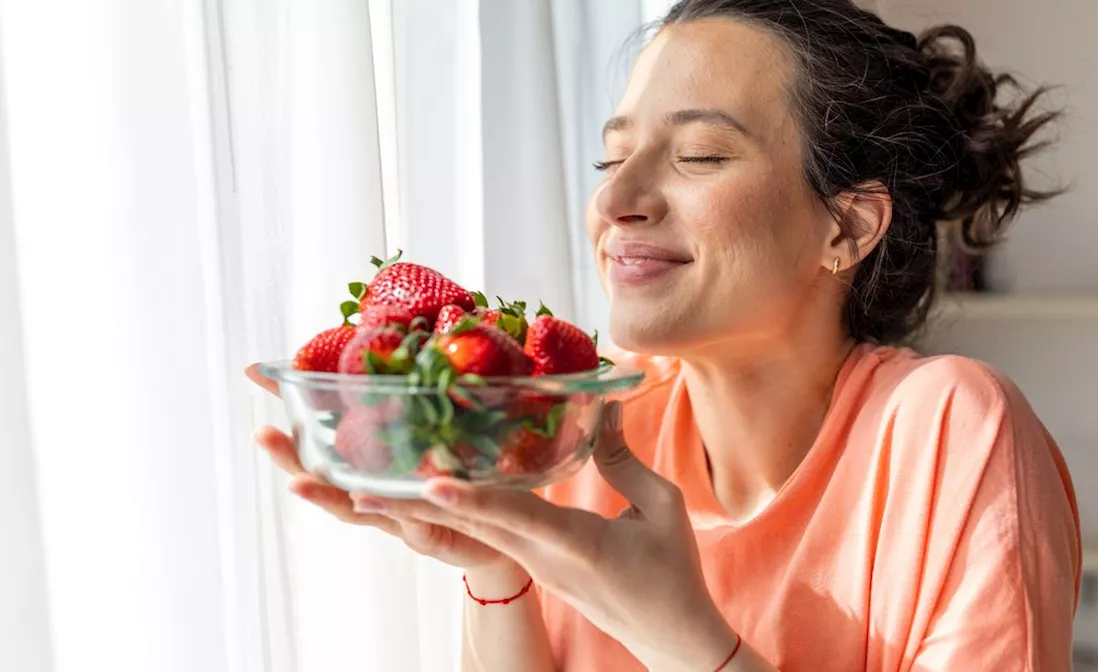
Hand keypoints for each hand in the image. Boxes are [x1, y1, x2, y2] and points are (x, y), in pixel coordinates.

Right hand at [244, 363, 514, 573]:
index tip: (255, 374)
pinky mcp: (441, 540)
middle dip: (293, 457)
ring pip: (363, 509)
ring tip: (298, 482)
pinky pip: (422, 529)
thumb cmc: (472, 480)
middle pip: (329, 479)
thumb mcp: (452, 431)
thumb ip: (431, 397)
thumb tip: (419, 341)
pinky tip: (395, 501)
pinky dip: (410, 517)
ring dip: (331, 496)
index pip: (327, 435)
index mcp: (379, 468)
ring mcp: (407, 521)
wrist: (509, 534)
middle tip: (262, 434)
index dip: (296, 403)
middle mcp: (383, 498)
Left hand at [352, 402, 741, 670]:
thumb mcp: (661, 508)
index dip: (471, 501)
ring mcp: (528, 562)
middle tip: (335, 479)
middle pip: (462, 524)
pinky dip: (441, 507)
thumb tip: (603, 407)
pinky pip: (479, 529)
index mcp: (571, 546)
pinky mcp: (528, 561)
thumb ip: (623, 459)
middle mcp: (537, 556)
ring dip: (404, 506)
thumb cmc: (671, 572)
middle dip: (400, 503)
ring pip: (461, 527)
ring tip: (346, 483)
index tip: (429, 486)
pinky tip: (410, 488)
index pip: (514, 519)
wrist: (667, 633)